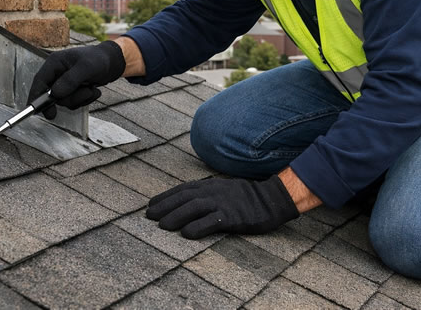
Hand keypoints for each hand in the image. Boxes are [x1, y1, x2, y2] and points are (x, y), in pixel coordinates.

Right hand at [28, 40, 125, 118]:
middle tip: (86, 91)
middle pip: (53, 96)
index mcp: (55, 63)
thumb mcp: (86, 68)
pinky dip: (84, 100)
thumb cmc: (98, 60)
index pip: (39, 81)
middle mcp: (56, 74)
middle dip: (71, 97)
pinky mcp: (71, 91)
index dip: (35, 96)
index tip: (34, 111)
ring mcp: (63, 83)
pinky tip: (93, 90)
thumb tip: (55, 94)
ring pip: (64, 101)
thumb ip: (70, 80)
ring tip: (91, 88)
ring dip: (80, 98)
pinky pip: (73, 103)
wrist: (112, 63)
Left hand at [146, 176, 298, 238]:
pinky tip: (186, 234)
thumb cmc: (246, 198)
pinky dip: (198, 227)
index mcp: (210, 186)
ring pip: (194, 208)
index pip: (183, 189)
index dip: (165, 197)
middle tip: (148, 216)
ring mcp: (222, 203)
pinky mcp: (232, 217)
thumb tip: (186, 203)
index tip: (151, 205)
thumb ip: (206, 194)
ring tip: (161, 226)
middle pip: (184, 197)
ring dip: (175, 216)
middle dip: (165, 206)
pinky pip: (212, 221)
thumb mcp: (223, 190)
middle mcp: (213, 192)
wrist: (271, 199)